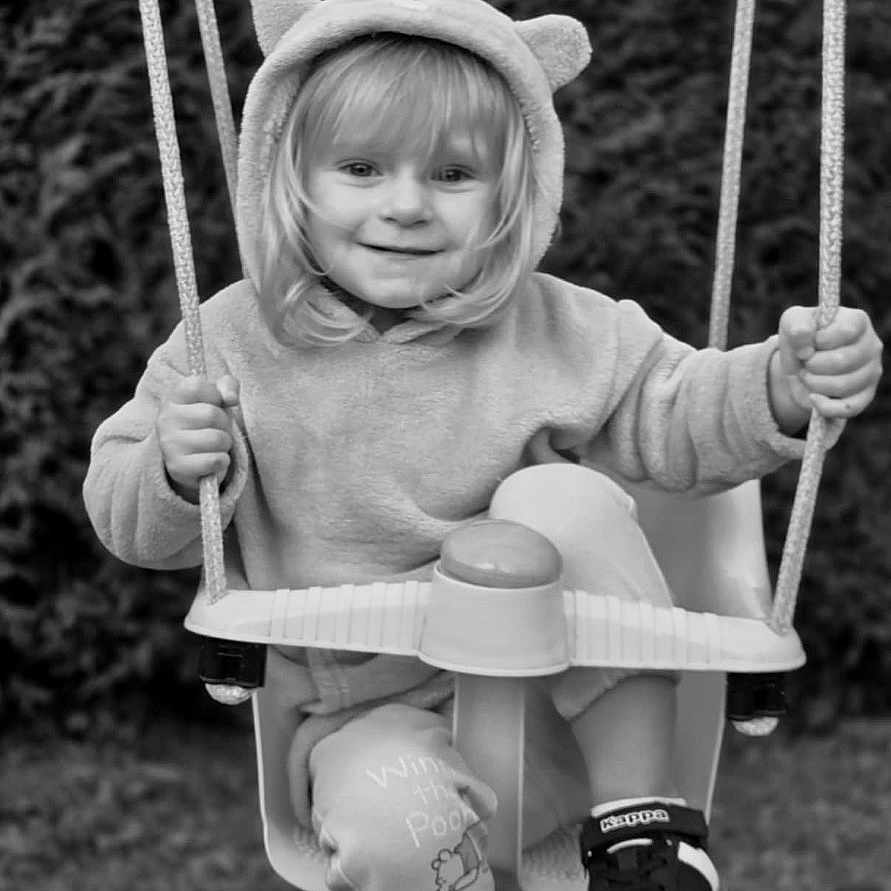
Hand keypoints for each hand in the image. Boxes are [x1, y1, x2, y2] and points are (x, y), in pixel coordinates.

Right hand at [156, 374, 239, 501]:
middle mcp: (165, 419)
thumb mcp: (216, 398)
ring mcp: (169, 444)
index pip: (197, 386)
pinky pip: (215, 461)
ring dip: (225, 443)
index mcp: (172, 397)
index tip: (214, 403)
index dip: (215, 394)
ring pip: (216, 439)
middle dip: (224, 423)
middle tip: (216, 428)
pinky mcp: (178, 467)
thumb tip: (231, 398)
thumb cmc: (205, 422)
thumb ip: (227, 386)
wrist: (189, 458)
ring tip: (215, 444)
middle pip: (212, 414)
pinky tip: (214, 460)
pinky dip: (223, 461)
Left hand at [769, 306, 882, 433]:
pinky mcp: (865, 396)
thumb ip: (797, 325)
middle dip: (812, 365)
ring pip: (843, 386)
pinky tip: (813, 398)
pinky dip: (825, 407)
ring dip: (813, 383)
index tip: (806, 344)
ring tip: (807, 375)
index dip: (817, 341)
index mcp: (858, 321)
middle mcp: (871, 345)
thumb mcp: (792, 321)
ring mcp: (871, 372)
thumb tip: (805, 347)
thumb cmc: (800, 338)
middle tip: (804, 363)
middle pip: (842, 361)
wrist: (798, 366)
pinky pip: (849, 408)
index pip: (845, 332)